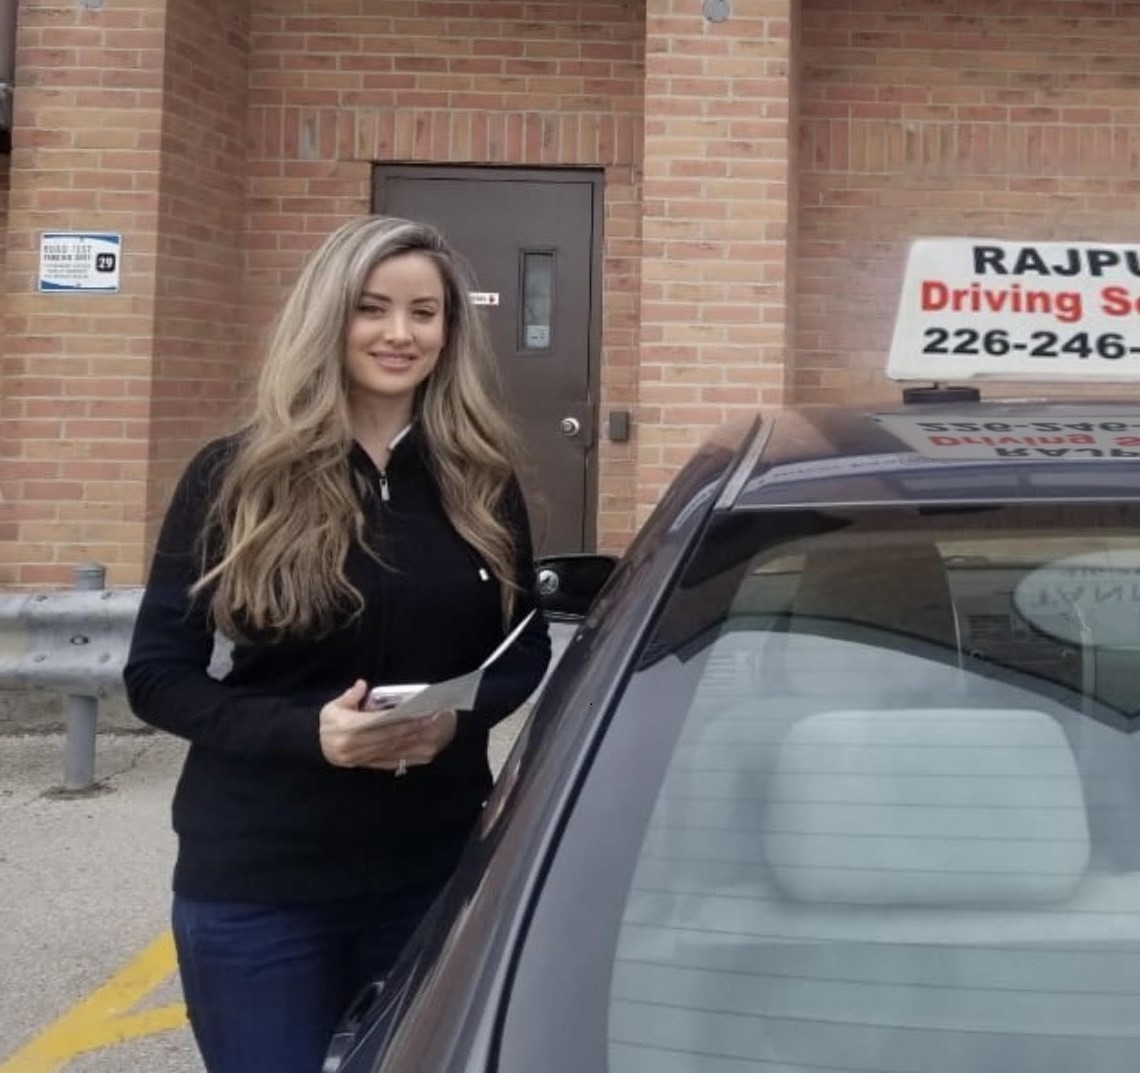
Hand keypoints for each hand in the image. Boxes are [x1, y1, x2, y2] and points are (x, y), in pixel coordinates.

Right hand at [319, 680, 457, 770]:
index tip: (417, 713)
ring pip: (393, 752)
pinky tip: (423, 751)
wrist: (315, 747)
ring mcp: (362, 758)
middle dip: (412, 730)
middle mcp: (355, 746)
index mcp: (348, 728)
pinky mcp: (368, 766)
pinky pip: (391, 763)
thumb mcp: (332, 706)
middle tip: (431, 721)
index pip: (378, 723)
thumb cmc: (328, 723)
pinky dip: (408, 757)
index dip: (399, 719)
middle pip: (389, 738)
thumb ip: (349, 696)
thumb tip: (361, 684)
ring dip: (414, 744)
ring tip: (432, 734)